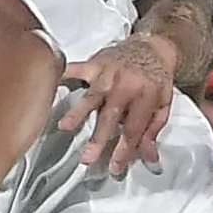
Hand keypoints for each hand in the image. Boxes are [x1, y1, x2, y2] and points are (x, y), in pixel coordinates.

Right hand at [56, 34, 178, 176]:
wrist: (153, 45)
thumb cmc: (156, 78)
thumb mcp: (163, 105)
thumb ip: (153, 131)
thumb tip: (149, 157)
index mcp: (146, 95)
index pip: (133, 128)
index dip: (124, 150)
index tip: (114, 167)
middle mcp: (126, 83)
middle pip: (110, 116)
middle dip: (98, 138)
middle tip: (87, 158)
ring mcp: (108, 73)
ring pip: (91, 96)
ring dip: (77, 113)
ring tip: (64, 127)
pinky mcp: (95, 64)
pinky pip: (76, 70)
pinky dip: (63, 76)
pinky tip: (49, 84)